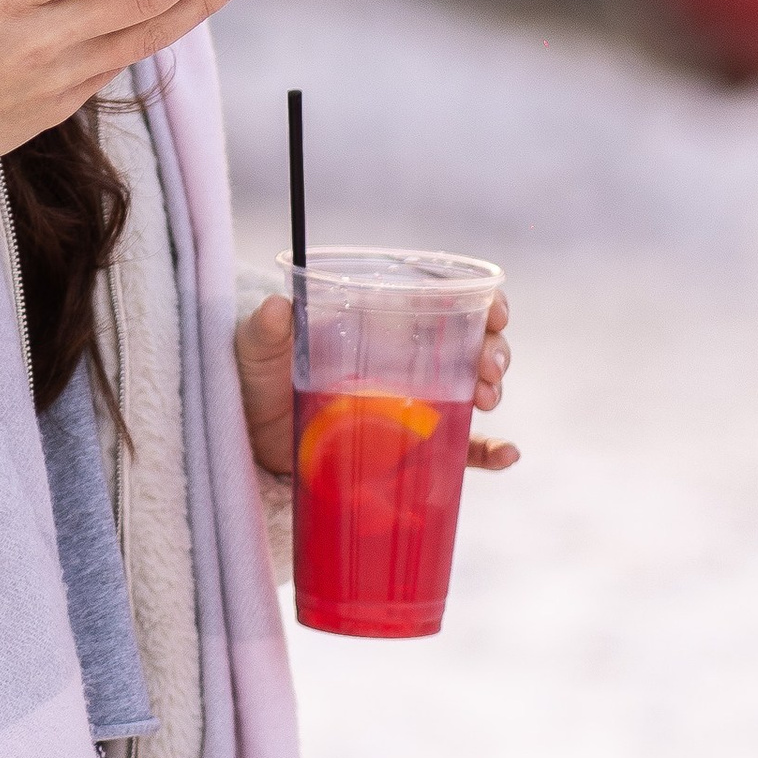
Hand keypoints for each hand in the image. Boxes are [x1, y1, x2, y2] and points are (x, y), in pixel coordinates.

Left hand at [235, 289, 515, 480]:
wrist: (250, 438)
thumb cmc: (258, 380)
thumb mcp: (258, 350)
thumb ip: (266, 330)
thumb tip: (276, 307)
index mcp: (381, 325)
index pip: (446, 302)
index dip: (483, 303)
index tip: (495, 311)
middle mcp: (406, 362)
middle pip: (472, 345)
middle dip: (494, 350)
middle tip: (489, 368)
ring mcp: (412, 406)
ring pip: (474, 390)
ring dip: (493, 388)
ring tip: (487, 398)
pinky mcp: (410, 450)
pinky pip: (459, 451)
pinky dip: (489, 453)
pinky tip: (507, 455)